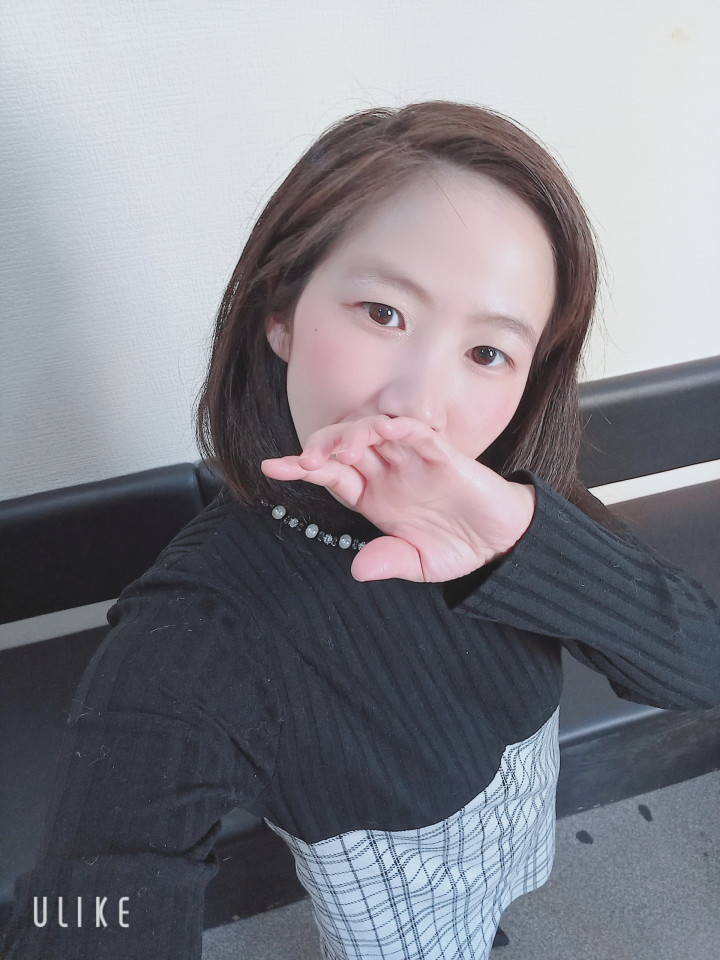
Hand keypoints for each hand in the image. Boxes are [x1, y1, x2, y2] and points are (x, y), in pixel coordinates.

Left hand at [261, 415, 534, 582]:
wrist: (501, 539)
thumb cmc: (457, 547)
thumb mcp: (418, 563)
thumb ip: (388, 561)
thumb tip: (358, 570)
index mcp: (373, 496)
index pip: (331, 475)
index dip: (301, 469)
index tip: (272, 468)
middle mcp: (387, 472)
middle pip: (344, 446)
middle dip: (320, 447)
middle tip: (305, 460)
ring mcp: (412, 459)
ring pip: (373, 431)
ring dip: (353, 435)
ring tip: (343, 451)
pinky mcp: (441, 454)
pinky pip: (416, 432)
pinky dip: (399, 427)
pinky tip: (385, 431)